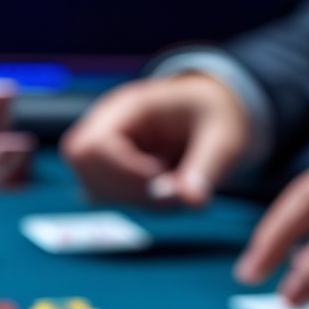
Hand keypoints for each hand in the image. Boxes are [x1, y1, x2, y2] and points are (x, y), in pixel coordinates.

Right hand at [61, 73, 251, 206]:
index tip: (163, 177)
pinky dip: (136, 202)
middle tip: (174, 186)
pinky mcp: (110, 169)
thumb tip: (189, 201)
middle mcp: (106, 124)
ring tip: (173, 186)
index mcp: (128, 106)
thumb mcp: (224, 136)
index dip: (123, 173)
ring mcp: (104, 147)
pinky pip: (105, 196)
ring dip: (135, 198)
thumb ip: (206, 168)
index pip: (91, 146)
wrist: (213, 111)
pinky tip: (163, 190)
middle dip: (129, 189)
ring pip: (93, 187)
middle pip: (83, 166)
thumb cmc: (217, 114)